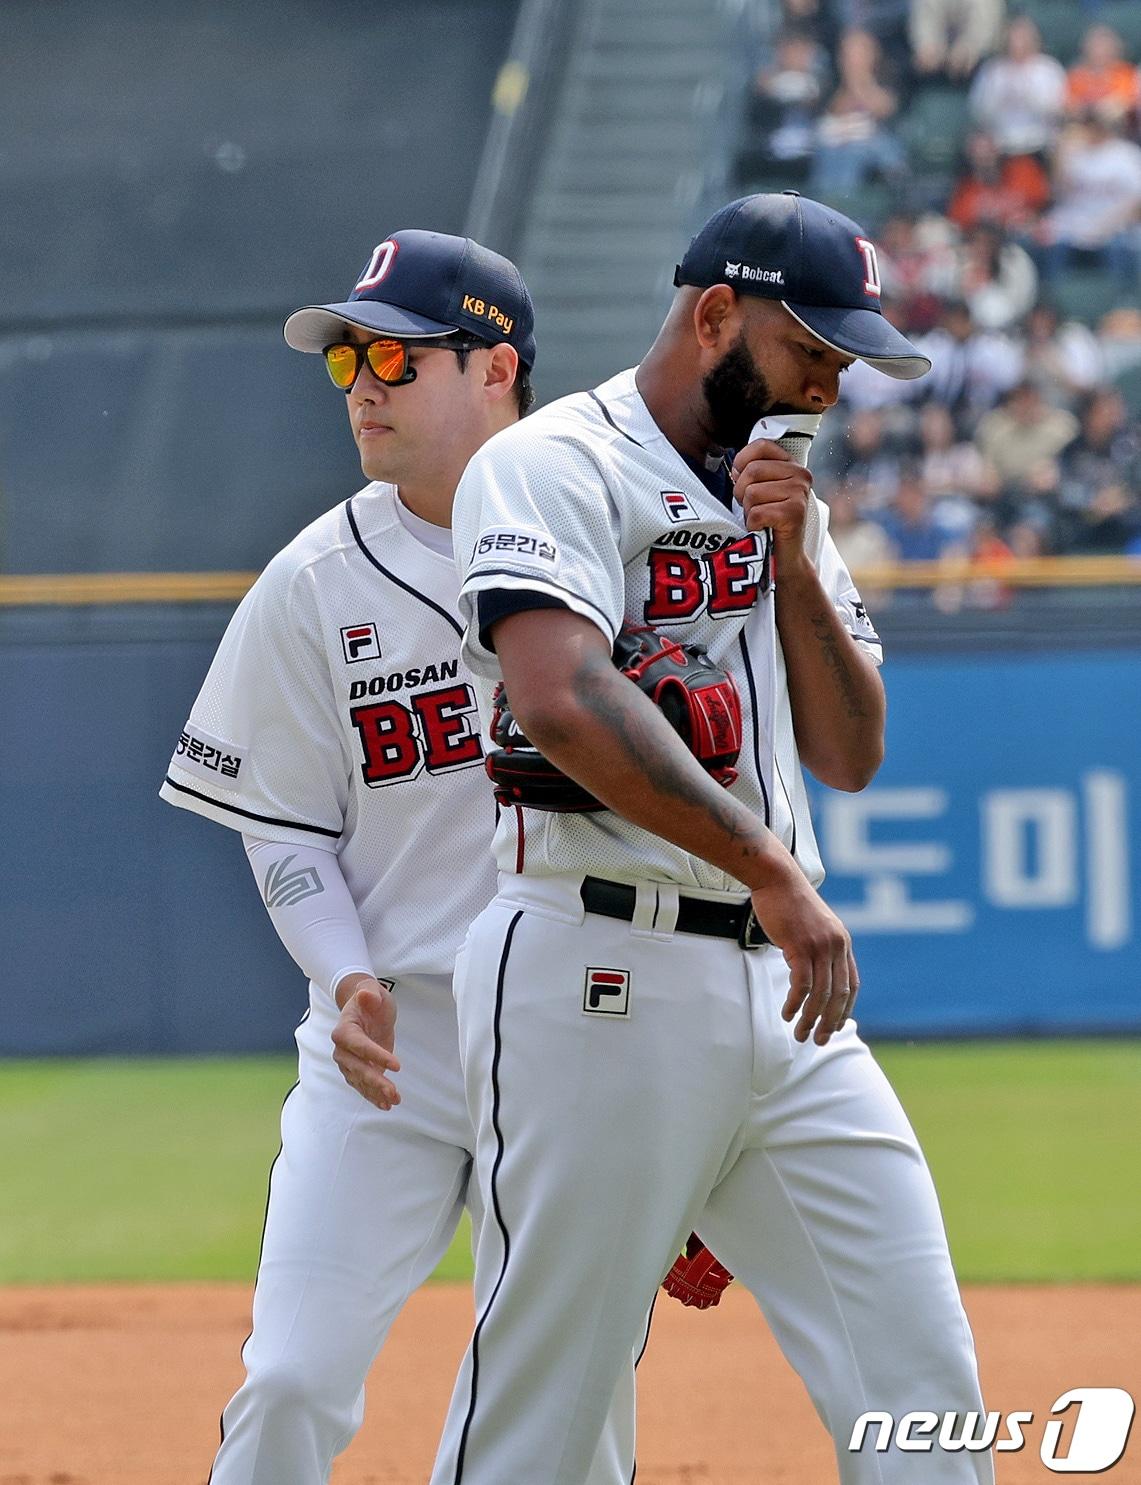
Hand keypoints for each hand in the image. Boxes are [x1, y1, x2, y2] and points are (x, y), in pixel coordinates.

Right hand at [331, 974, 400, 1109]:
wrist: (365, 1010)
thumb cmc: (371, 999)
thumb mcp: (374, 991)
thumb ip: (370, 993)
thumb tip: (366, 995)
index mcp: (344, 1030)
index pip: (359, 1045)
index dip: (376, 1056)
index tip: (396, 1065)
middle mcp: (341, 1049)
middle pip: (357, 1068)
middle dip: (375, 1081)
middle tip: (393, 1091)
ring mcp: (347, 1062)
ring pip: (360, 1081)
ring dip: (376, 1092)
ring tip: (394, 1100)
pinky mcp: (356, 1071)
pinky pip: (363, 1086)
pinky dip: (374, 1096)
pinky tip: (387, 1105)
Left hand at [731, 439, 812, 560]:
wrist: (785, 557)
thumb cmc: (767, 521)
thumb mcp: (760, 490)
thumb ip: (752, 471)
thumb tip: (735, 466)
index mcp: (791, 464)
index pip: (761, 445)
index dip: (742, 462)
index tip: (742, 481)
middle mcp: (800, 474)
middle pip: (752, 471)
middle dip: (742, 493)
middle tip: (752, 507)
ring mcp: (800, 493)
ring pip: (752, 493)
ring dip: (748, 511)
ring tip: (760, 519)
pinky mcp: (795, 513)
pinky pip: (757, 513)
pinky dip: (753, 524)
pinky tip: (762, 528)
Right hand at [750, 875, 858, 1045]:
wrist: (777, 879)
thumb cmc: (789, 902)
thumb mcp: (813, 926)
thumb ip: (818, 946)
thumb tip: (812, 970)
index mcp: (842, 943)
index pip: (851, 984)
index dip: (845, 1009)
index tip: (836, 1027)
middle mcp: (836, 946)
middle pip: (838, 994)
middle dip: (829, 1022)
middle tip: (818, 1040)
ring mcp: (820, 946)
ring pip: (820, 994)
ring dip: (809, 1018)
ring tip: (800, 1033)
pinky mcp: (801, 946)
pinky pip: (802, 984)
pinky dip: (795, 1003)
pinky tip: (787, 1013)